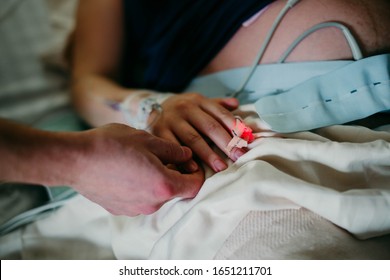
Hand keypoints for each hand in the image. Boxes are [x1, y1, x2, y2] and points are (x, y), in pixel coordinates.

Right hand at [73, 124, 203, 215]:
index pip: (194, 186)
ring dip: (157, 180)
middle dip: (176, 175)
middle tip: (165, 157)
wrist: (75, 160)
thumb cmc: (111, 145)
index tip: (191, 162)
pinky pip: (139, 199)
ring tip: (143, 162)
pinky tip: (128, 171)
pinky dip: (141, 187)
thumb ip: (173, 151)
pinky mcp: (120, 209)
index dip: (198, 173)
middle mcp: (152, 203)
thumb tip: (187, 155)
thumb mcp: (147, 140)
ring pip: (157, 195)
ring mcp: (135, 209)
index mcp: (163, 186)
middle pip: (175, 191)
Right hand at [149, 93, 246, 171]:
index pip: (220, 114)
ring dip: (208, 154)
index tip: (246, 141)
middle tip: (239, 157)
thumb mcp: (199, 103)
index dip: (235, 127)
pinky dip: (183, 158)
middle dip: (226, 143)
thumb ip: (217, 105)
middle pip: (210, 127)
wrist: (153, 108)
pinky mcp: (159, 132)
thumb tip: (236, 103)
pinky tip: (194, 168)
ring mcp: (172, 120)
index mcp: (199, 101)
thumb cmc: (184, 110)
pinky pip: (173, 146)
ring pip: (193, 138)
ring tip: (220, 167)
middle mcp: (186, 108)